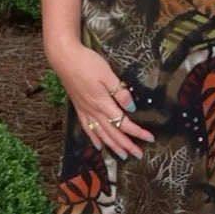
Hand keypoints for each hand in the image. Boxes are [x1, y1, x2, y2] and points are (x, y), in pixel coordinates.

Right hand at [50, 42, 153, 159]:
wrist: (64, 58)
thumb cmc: (87, 63)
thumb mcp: (108, 74)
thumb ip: (119, 93)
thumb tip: (131, 108)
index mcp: (103, 104)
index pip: (124, 123)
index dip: (137, 132)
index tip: (150, 138)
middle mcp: (94, 111)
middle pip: (113, 133)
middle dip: (126, 145)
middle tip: (139, 154)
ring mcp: (85, 111)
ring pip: (101, 134)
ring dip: (112, 146)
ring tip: (122, 155)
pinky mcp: (78, 108)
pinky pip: (87, 128)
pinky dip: (94, 138)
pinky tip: (98, 145)